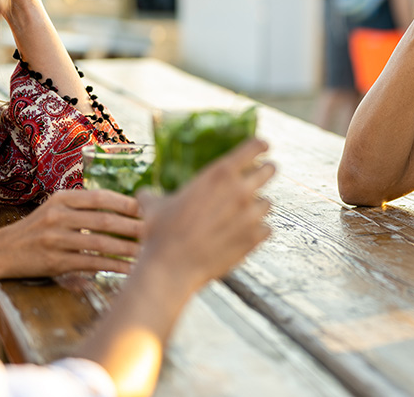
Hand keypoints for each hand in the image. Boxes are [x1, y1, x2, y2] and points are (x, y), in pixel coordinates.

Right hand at [0, 189, 144, 277]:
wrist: (0, 251)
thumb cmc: (37, 229)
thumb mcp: (55, 209)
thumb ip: (84, 206)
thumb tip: (126, 206)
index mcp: (61, 199)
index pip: (101, 198)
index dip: (127, 204)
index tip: (149, 209)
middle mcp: (58, 216)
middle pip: (104, 220)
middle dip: (133, 226)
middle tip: (157, 230)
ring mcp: (55, 240)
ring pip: (100, 244)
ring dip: (127, 248)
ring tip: (149, 251)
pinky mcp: (55, 262)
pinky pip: (91, 263)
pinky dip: (113, 266)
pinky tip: (129, 269)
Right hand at [138, 138, 273, 290]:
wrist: (171, 268)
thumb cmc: (161, 234)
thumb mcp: (153, 206)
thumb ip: (153, 195)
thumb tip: (144, 194)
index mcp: (219, 174)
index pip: (253, 147)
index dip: (260, 145)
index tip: (263, 146)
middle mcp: (239, 191)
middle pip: (270, 170)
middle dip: (267, 170)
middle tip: (264, 173)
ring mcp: (250, 215)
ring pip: (268, 202)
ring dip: (259, 205)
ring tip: (247, 211)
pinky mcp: (254, 238)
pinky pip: (266, 229)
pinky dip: (259, 230)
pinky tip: (247, 233)